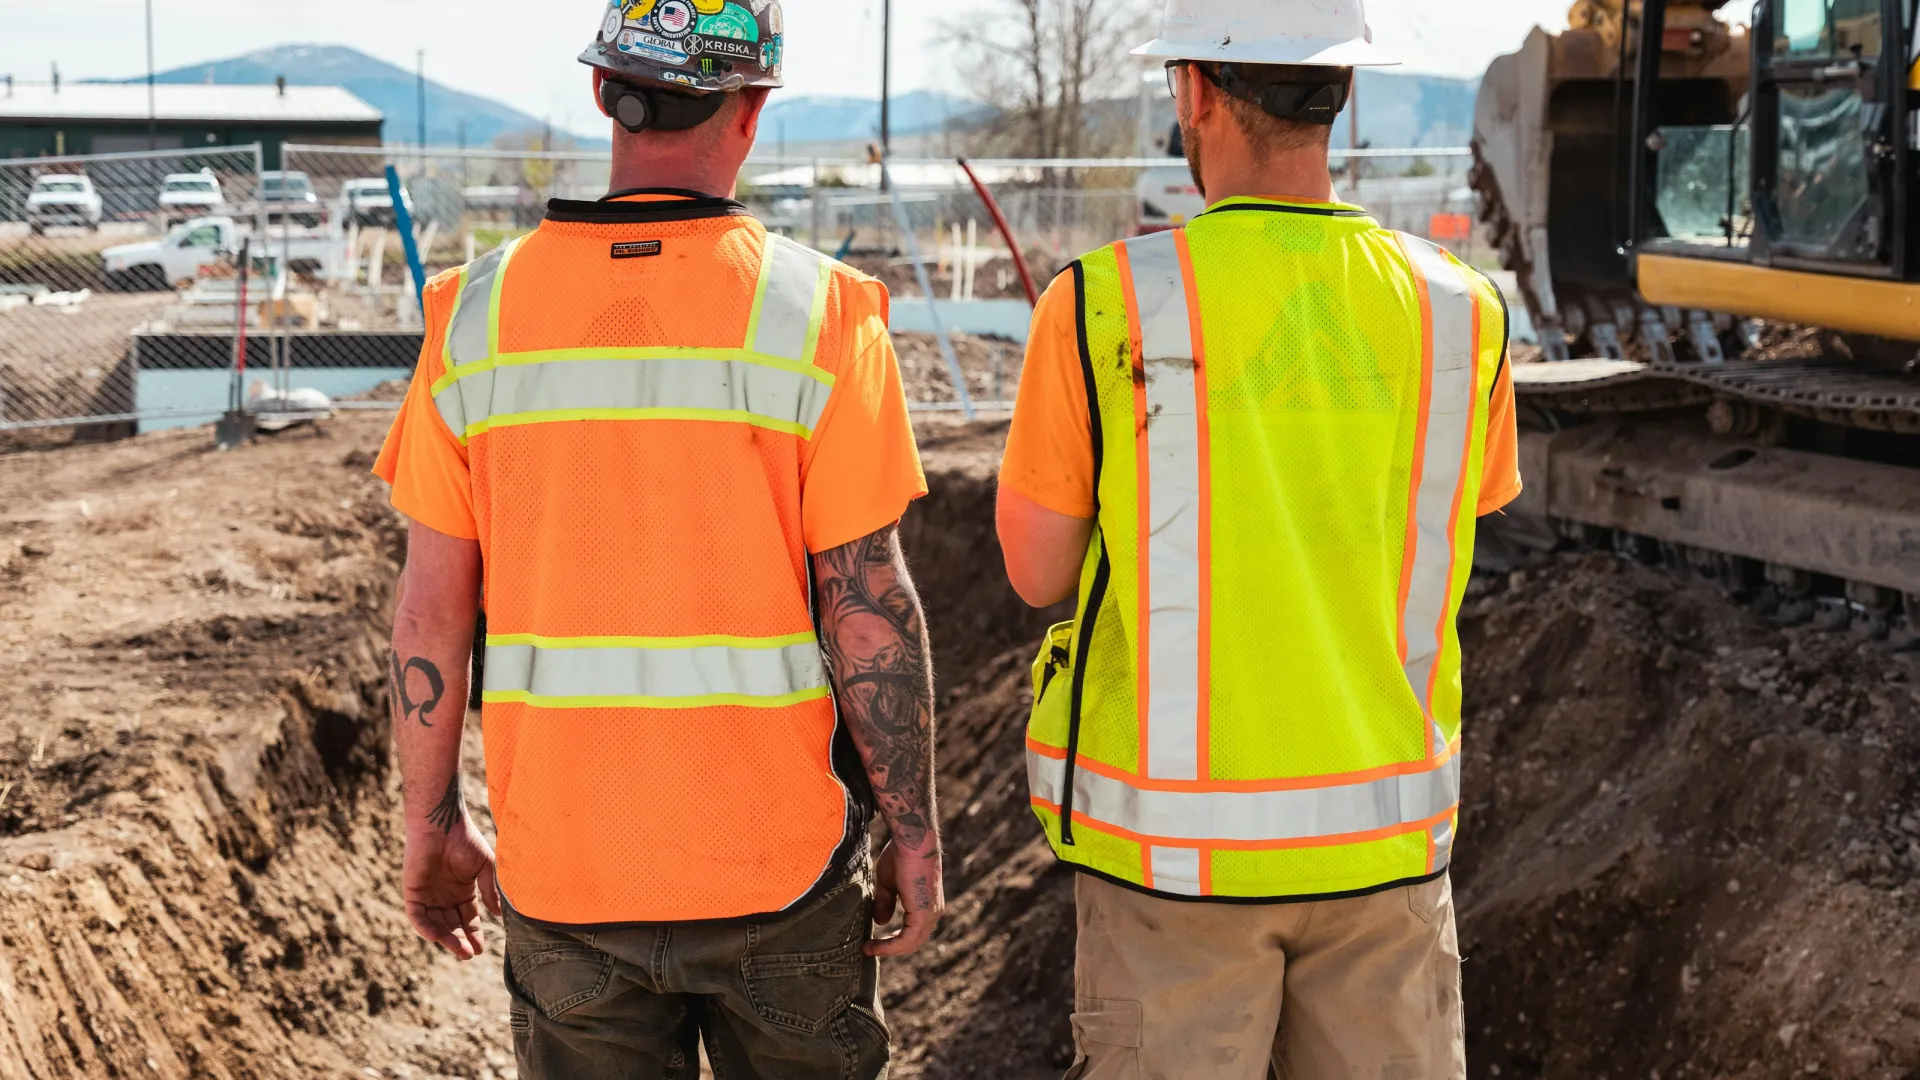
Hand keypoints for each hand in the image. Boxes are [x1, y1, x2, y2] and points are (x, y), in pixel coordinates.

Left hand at [403, 814, 501, 960]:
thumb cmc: (465, 840)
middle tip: (469, 954)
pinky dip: (426, 928)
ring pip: (436, 925)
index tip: (481, 949)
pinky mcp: (413, 892)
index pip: (469, 918)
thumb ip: (490, 890)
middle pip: (453, 926)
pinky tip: (438, 937)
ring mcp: (429, 895)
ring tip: (459, 950)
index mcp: (463, 891)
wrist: (441, 824)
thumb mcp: (485, 867)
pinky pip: (417, 916)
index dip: (474, 934)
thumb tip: (499, 915)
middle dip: (461, 941)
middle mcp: (445, 896)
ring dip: (446, 939)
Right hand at [866, 838, 944, 956]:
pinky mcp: (923, 914)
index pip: (913, 931)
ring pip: (910, 944)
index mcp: (927, 904)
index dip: (893, 940)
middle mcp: (932, 912)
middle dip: (889, 948)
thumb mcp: (888, 881)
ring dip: (887, 949)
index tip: (872, 942)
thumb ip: (885, 901)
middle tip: (868, 948)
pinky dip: (890, 946)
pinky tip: (874, 945)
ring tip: (867, 949)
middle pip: (912, 941)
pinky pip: (907, 940)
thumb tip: (881, 922)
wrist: (912, 841)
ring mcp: (930, 914)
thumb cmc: (901, 854)